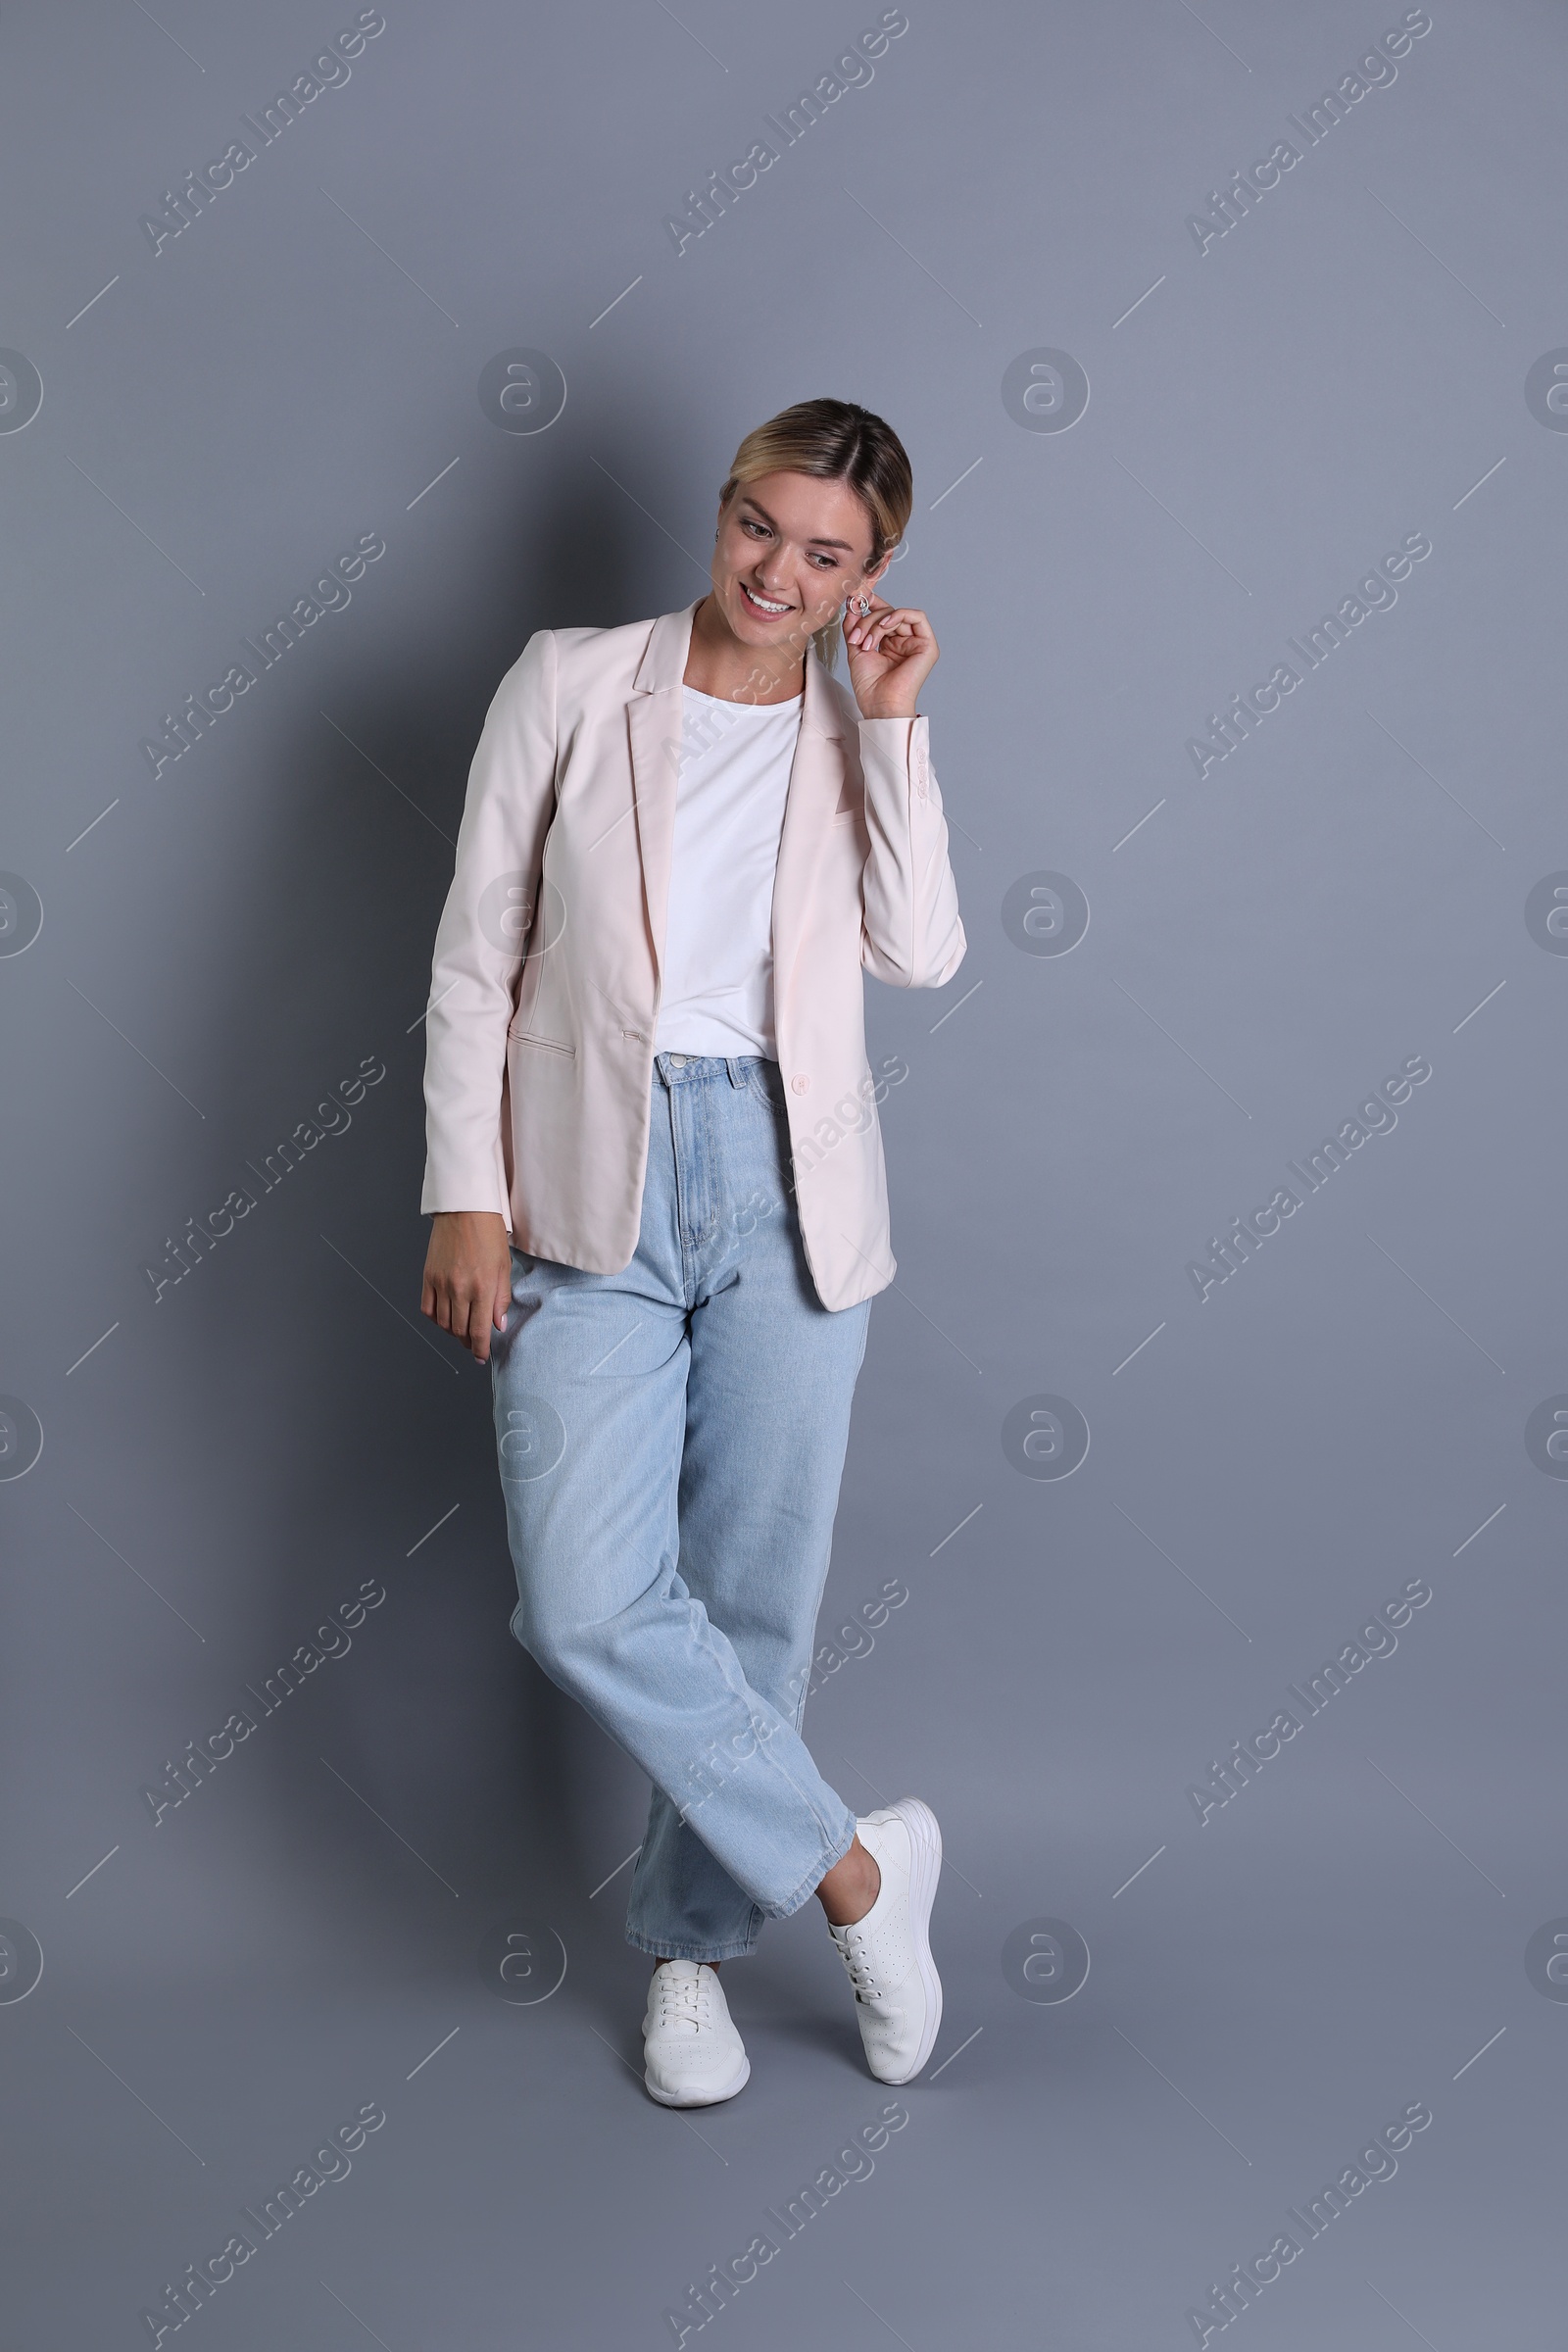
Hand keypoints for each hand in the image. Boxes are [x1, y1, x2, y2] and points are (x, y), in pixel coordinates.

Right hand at [421, 1210, 512, 1364]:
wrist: (465, 1210)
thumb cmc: (488, 1233)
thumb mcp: (504, 1267)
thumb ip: (501, 1299)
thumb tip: (498, 1325)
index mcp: (482, 1288)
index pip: (479, 1331)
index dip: (481, 1349)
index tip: (482, 1357)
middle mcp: (459, 1289)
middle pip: (459, 1331)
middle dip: (468, 1343)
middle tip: (475, 1345)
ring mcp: (440, 1284)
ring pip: (443, 1323)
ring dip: (453, 1332)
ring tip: (462, 1331)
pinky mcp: (428, 1277)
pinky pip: (427, 1308)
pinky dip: (435, 1319)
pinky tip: (445, 1317)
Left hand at [843, 595, 937, 719]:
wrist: (880, 705)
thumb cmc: (870, 687)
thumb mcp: (856, 649)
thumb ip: (855, 626)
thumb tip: (852, 604)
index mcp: (891, 644)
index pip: (883, 615)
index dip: (871, 604)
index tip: (854, 598)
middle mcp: (905, 642)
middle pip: (887, 614)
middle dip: (868, 621)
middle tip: (856, 637)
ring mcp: (917, 643)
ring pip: (898, 615)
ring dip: (878, 624)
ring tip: (867, 643)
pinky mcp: (927, 645)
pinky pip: (917, 617)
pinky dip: (898, 615)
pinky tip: (884, 625)